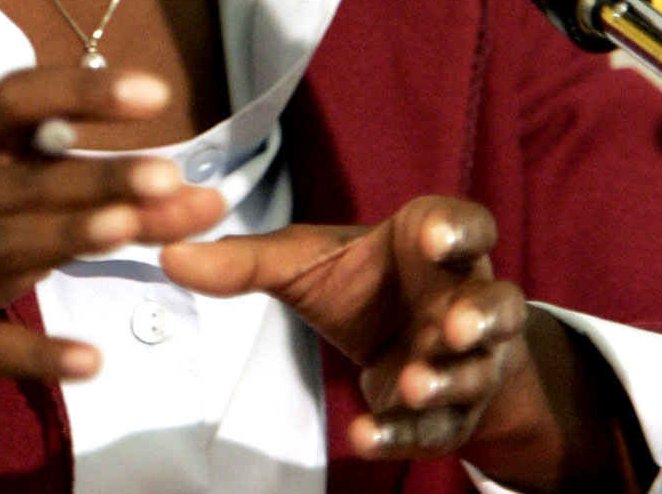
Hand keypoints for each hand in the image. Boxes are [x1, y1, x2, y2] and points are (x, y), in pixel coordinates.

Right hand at [0, 66, 223, 488]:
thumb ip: (77, 196)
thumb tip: (185, 189)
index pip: (18, 100)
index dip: (83, 90)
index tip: (152, 88)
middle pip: (28, 179)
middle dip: (100, 176)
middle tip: (171, 174)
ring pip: (7, 246)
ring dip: (70, 236)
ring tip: (130, 229)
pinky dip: (36, 354)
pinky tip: (89, 362)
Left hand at [162, 196, 646, 492]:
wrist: (405, 344)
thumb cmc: (362, 283)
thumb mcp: (304, 264)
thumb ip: (243, 260)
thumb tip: (167, 253)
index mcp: (438, 244)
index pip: (469, 224)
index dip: (456, 232)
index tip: (429, 239)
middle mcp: (466, 298)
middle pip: (495, 303)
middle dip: (476, 317)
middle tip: (450, 327)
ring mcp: (469, 362)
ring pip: (476, 370)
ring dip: (448, 378)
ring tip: (410, 383)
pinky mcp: (453, 417)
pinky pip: (438, 428)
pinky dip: (403, 432)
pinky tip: (363, 436)